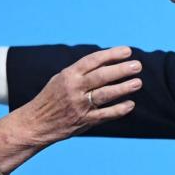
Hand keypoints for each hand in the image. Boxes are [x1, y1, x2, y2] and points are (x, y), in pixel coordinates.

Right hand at [4, 46, 141, 147]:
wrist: (36, 123)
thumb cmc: (51, 98)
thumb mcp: (61, 79)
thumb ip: (81, 71)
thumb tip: (107, 62)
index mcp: (68, 75)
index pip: (93, 61)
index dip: (111, 55)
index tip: (127, 51)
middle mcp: (74, 89)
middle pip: (102, 76)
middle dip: (121, 70)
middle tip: (137, 65)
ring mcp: (80, 106)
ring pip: (106, 94)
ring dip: (124, 88)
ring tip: (137, 82)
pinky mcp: (84, 121)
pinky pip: (105, 115)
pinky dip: (119, 110)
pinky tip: (130, 104)